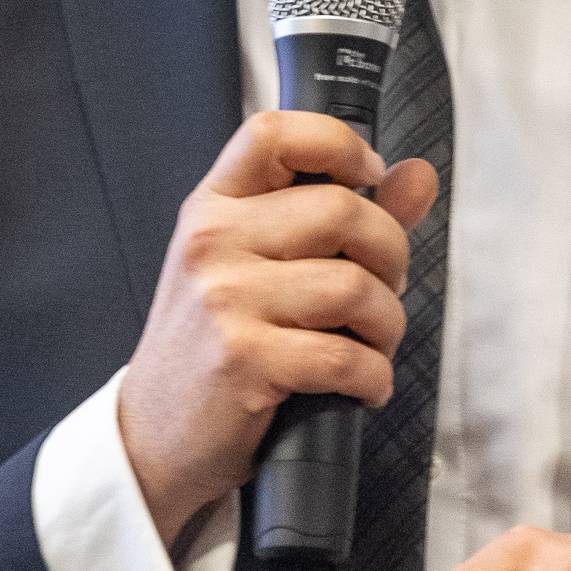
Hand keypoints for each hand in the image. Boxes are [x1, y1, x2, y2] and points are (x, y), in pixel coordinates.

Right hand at [118, 110, 436, 544]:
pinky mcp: (242, 360)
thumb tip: (418, 176)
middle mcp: (212, 242)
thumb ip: (343, 219)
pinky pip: (346, 356)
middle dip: (391, 256)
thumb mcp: (257, 268)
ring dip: (387, 325)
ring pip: (356, 286)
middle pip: (343, 210)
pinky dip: (373, 377)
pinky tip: (361, 386)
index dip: (339, 144)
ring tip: (372, 346)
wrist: (152, 435)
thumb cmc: (213, 347)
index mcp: (213, 207)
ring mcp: (224, 300)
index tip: (370, 177)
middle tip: (382, 291)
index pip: (274, 134)